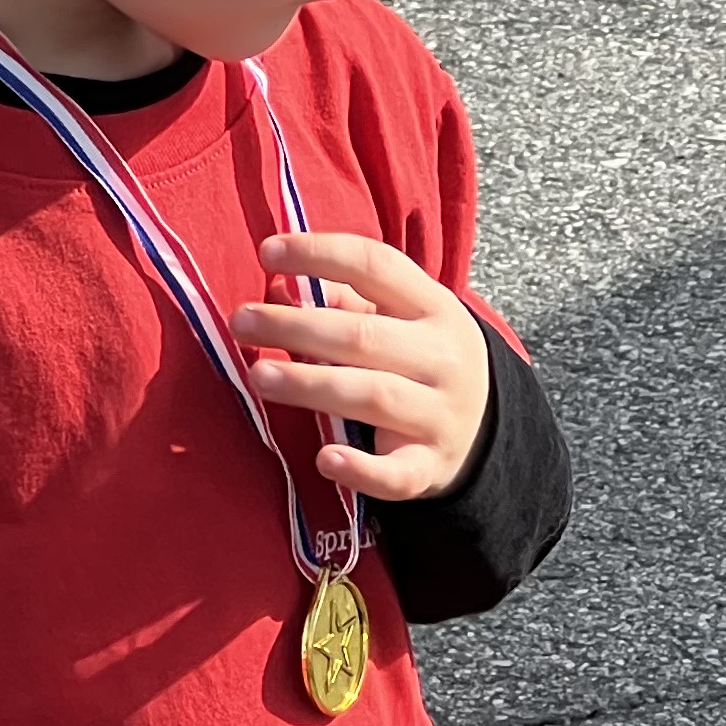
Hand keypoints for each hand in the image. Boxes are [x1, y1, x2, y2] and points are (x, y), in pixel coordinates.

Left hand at [235, 232, 490, 501]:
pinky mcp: (429, 468)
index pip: (376, 267)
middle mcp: (442, 358)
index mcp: (434, 307)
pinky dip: (362, 469)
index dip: (320, 254)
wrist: (485, 428)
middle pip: (363, 337)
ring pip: (372, 396)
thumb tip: (278, 286)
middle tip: (241, 322)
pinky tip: (325, 459)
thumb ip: (342, 301)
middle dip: (296, 327)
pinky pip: (396, 473)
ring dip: (310, 385)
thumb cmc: (418, 359)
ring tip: (258, 375)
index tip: (267, 252)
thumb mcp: (399, 319)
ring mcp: (439, 415)